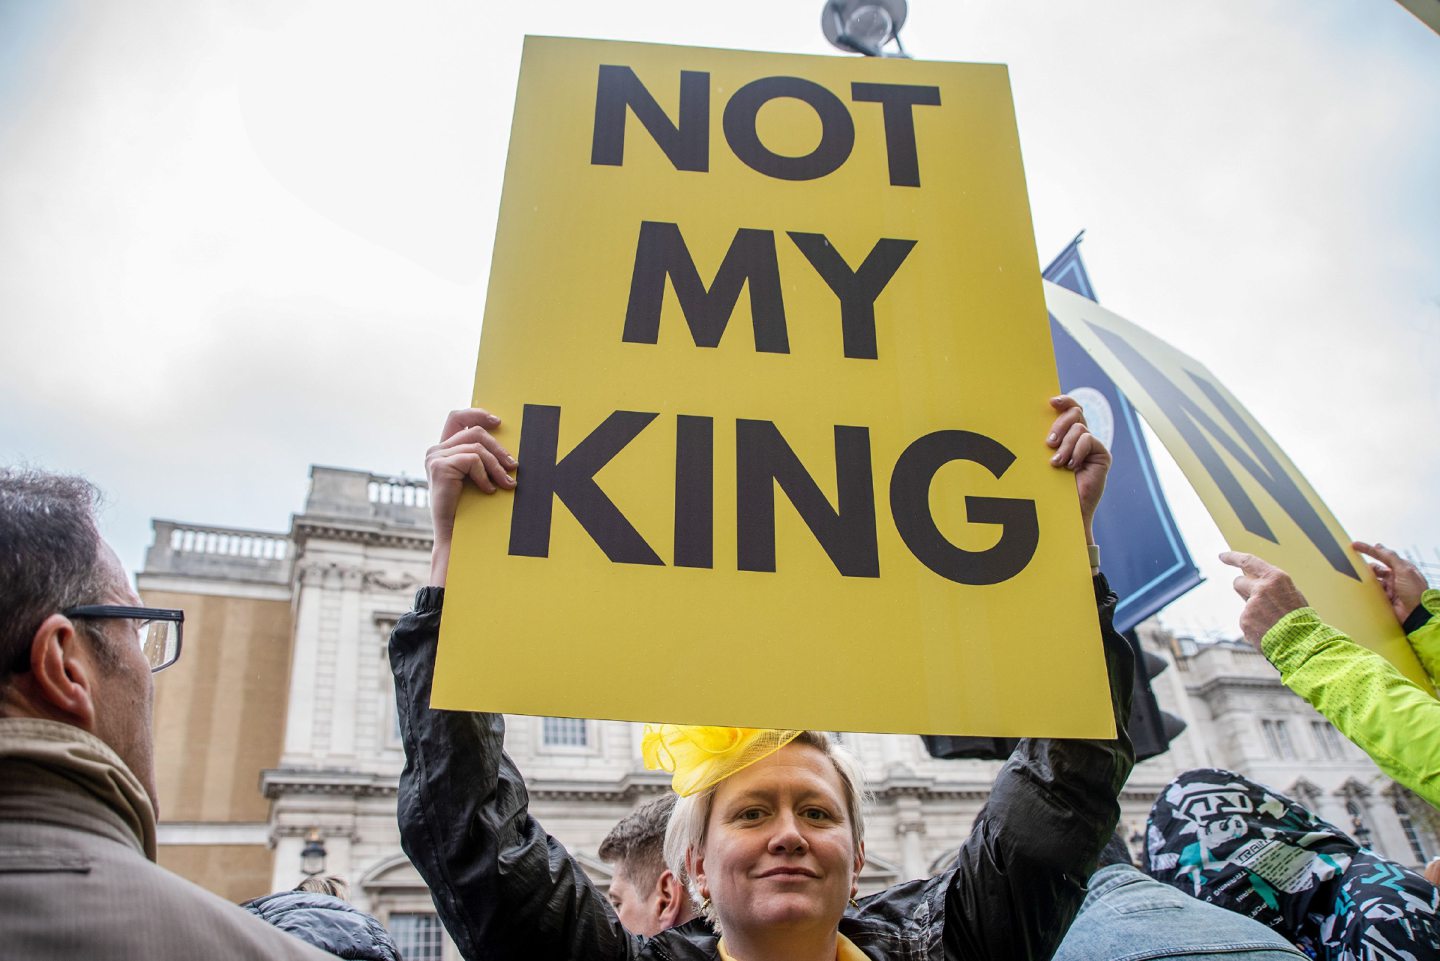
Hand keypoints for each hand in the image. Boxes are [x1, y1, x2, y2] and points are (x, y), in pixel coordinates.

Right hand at [426, 408, 516, 585]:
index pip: (457, 417)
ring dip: (497, 467)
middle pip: (474, 431)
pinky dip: (485, 476)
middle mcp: (435, 451)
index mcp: (443, 450)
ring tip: (507, 484)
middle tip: (514, 467)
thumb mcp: (478, 477)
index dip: (477, 413)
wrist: (454, 535)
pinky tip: (488, 491)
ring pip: (477, 447)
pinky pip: (472, 460)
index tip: (498, 422)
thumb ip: (483, 458)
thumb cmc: (469, 509)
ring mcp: (434, 457)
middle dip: (499, 448)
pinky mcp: (438, 466)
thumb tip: (508, 448)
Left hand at [1046, 395, 1110, 544]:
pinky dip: (1077, 451)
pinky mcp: (1101, 455)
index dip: (1064, 401)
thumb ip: (1047, 439)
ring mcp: (1092, 446)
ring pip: (1079, 428)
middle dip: (1060, 425)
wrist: (1064, 509)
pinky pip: (1089, 440)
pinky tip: (1072, 466)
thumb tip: (1039, 417)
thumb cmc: (1048, 484)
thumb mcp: (1043, 456)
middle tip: (1049, 443)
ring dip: (1065, 445)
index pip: (1069, 409)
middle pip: (1075, 413)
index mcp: (1065, 435)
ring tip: (1057, 463)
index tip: (1051, 402)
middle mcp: (1080, 438)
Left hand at [1219, 551, 1309, 648]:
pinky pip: (1246, 620)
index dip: (1233, 557)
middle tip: (1257, 600)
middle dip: (1244, 589)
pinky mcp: (1245, 620)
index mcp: (1275, 578)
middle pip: (1238, 582)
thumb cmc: (1300, 617)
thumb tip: (1253, 579)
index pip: (1248, 561)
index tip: (1222, 556)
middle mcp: (1261, 588)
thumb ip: (1271, 584)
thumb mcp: (1290, 592)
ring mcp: (1251, 605)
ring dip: (1253, 610)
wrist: (1303, 642)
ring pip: (1245, 604)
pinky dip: (1254, 625)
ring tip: (1272, 621)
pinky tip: (1267, 631)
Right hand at [1352, 541, 1428, 624]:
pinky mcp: (1385, 599)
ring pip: (1373, 581)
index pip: (1383, 556)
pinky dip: (1368, 591)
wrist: (1417, 615)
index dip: (1369, 550)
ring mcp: (1390, 588)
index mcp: (1402, 568)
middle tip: (1356, 566)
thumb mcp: (1405, 571)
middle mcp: (1396, 577)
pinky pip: (1372, 592)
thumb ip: (1391, 557)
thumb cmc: (1417, 593)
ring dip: (1368, 580)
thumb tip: (1379, 546)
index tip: (1355, 546)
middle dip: (1367, 568)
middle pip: (1376, 568)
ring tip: (1360, 580)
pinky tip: (1365, 591)